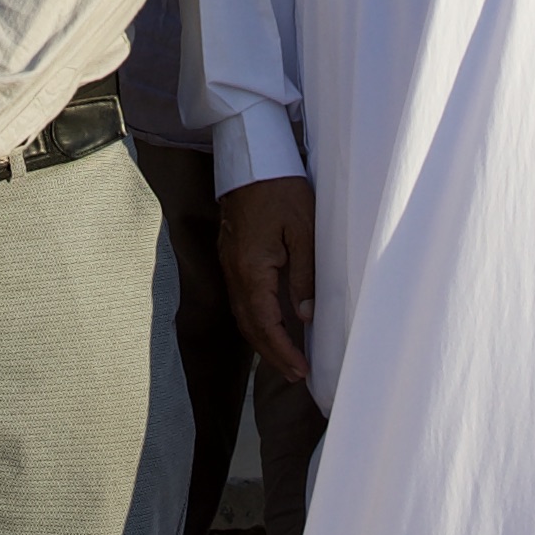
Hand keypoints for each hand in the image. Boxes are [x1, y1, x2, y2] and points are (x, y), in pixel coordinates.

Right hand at [222, 176, 322, 393]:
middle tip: (295, 376)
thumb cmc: (281, 189)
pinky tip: (272, 326)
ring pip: (243, 315)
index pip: (265, 324)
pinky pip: (242, 300)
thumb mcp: (304, 230)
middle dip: (272, 354)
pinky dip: (256, 321)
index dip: (283, 352)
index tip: (301, 372)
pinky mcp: (232, 257)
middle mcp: (235, 273)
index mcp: (252, 269)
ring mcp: (229, 265)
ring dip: (263, 340)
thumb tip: (304, 314)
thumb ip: (304, 275)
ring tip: (286, 359)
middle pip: (250, 327)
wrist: (251, 158)